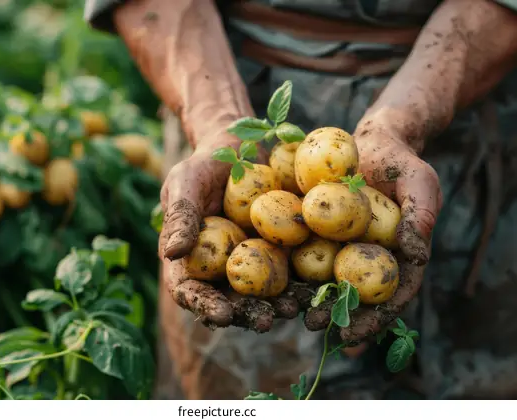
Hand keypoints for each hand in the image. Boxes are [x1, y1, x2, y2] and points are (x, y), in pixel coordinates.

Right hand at [159, 135, 302, 330]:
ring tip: (294, 308)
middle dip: (247, 314)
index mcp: (189, 258)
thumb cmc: (203, 164)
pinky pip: (289, 269)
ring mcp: (250, 261)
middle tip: (266, 320)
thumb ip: (180, 217)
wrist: (240, 148)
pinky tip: (317, 287)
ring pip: (261, 292)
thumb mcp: (184, 183)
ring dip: (277, 304)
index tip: (221, 315)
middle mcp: (219, 267)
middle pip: (229, 300)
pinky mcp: (279, 250)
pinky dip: (302, 281)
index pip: (189, 290)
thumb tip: (171, 254)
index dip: (203, 306)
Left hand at [304, 111, 441, 341]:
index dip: (373, 318)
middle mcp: (367, 257)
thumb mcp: (419, 182)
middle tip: (311, 325)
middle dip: (334, 315)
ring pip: (325, 278)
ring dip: (308, 297)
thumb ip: (421, 217)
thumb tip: (416, 258)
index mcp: (396, 257)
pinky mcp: (317, 229)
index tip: (354, 335)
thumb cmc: (400, 161)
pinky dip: (291, 266)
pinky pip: (303, 249)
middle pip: (353, 295)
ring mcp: (341, 245)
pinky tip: (273, 279)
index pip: (389, 295)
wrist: (370, 139)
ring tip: (287, 312)